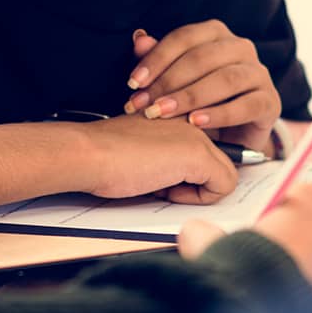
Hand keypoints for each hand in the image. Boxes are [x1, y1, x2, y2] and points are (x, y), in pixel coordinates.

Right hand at [77, 115, 238, 203]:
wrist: (87, 154)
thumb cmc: (103, 155)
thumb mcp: (144, 150)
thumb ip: (167, 155)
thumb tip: (185, 179)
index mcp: (178, 114)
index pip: (205, 149)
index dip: (187, 172)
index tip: (161, 175)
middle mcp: (192, 120)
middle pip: (218, 162)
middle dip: (194, 183)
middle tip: (159, 183)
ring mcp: (198, 135)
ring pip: (224, 174)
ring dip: (194, 190)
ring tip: (159, 183)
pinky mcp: (199, 154)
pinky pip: (223, 186)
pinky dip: (197, 198)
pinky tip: (165, 188)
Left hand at [124, 23, 281, 150]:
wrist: (233, 137)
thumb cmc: (200, 103)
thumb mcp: (175, 84)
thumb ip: (160, 61)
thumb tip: (139, 39)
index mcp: (216, 35)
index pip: (184, 38)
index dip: (156, 59)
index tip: (133, 83)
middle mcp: (241, 47)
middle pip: (203, 58)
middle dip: (168, 82)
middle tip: (143, 105)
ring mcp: (259, 73)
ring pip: (226, 79)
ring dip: (190, 97)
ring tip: (164, 113)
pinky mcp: (271, 101)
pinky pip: (247, 105)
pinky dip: (220, 114)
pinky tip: (196, 123)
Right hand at [177, 183, 311, 301]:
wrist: (259, 311)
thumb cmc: (240, 270)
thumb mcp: (209, 239)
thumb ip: (206, 230)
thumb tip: (195, 232)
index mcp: (310, 196)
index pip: (299, 198)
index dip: (281, 218)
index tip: (271, 234)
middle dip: (307, 242)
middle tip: (281, 263)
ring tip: (292, 288)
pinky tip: (305, 303)